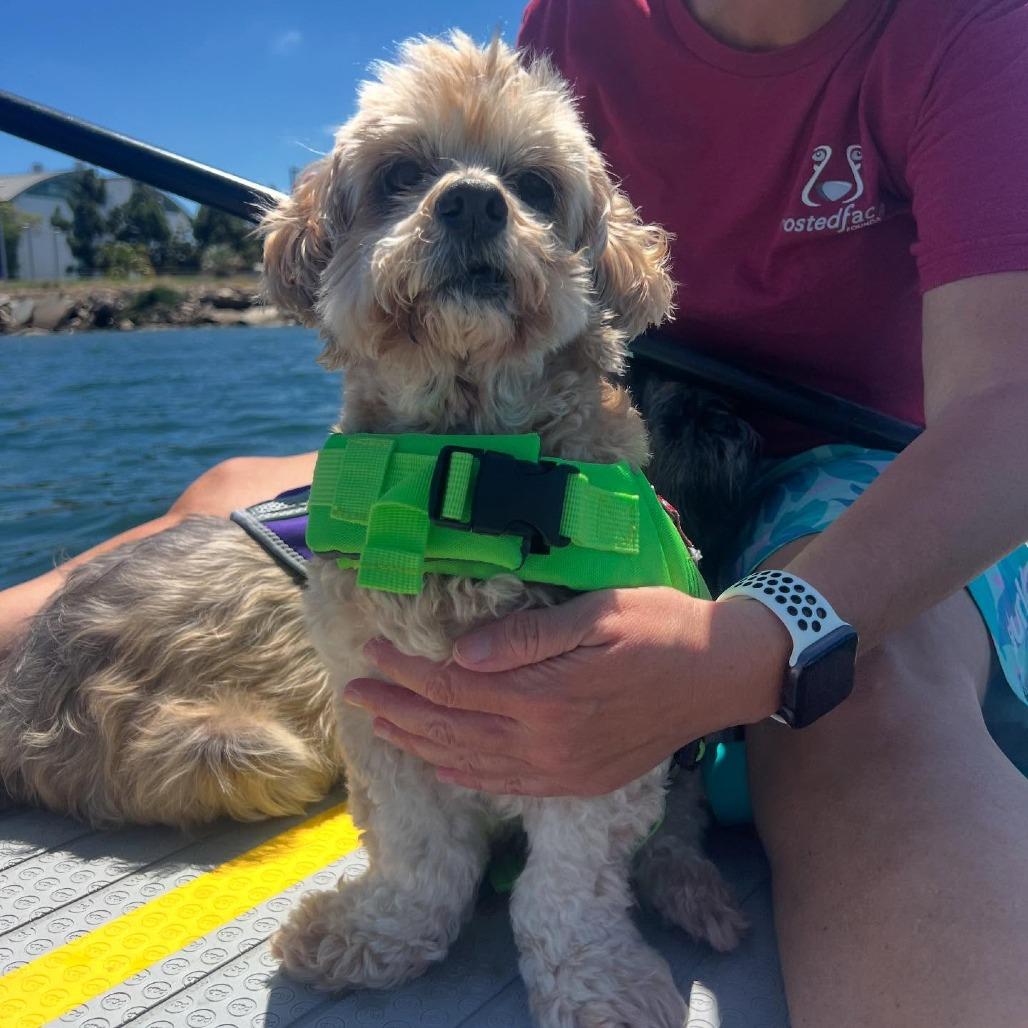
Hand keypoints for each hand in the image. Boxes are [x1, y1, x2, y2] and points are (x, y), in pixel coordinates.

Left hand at [344, 587, 787, 796]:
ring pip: (471, 762)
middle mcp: (546, 742)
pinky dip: (466, 776)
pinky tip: (443, 766)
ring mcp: (562, 770)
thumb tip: (461, 653)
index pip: (453, 686)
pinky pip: (507, 787)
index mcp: (545, 694)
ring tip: (384, 728)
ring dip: (421, 743)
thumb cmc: (661, 628)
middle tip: (355, 695)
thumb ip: (527, 636)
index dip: (407, 671)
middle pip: (451, 728)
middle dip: (397, 710)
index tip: (373, 651)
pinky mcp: (579, 781)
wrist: (721, 675)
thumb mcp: (599, 612)